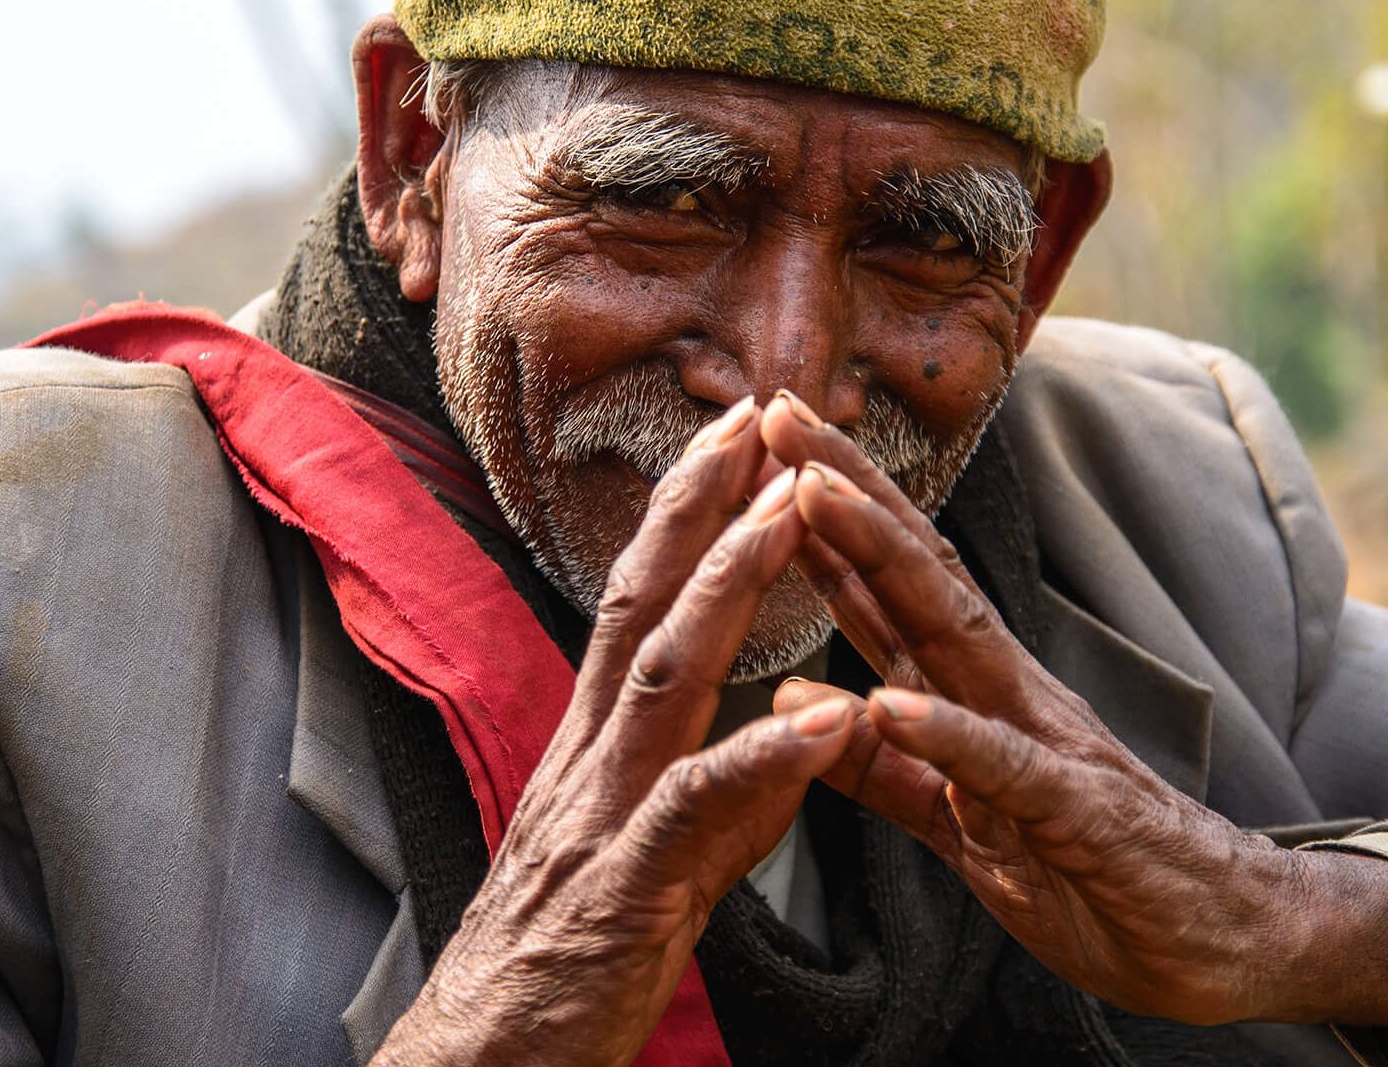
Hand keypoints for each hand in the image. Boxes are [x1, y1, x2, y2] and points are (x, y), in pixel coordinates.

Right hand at [374, 397, 856, 1066]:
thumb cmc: (563, 975)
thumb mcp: (657, 868)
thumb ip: (730, 801)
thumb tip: (795, 738)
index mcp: (599, 751)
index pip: (644, 604)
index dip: (689, 515)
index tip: (738, 436)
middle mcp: (591, 763)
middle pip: (644, 606)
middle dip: (702, 504)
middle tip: (758, 413)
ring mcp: (602, 821)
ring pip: (665, 679)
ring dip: (730, 587)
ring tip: (792, 512)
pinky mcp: (623, 895)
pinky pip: (695, 815)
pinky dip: (761, 763)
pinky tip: (824, 726)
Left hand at [762, 393, 1387, 1038]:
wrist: (1228, 940)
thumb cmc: (1094, 875)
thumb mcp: (959, 824)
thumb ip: (877, 767)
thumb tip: (787, 704)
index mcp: (976, 694)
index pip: (889, 582)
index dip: (822, 511)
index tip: (760, 436)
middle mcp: (1009, 694)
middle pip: (913, 571)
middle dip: (842, 488)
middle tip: (775, 407)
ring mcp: (1046, 744)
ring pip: (952, 635)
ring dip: (879, 560)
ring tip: (810, 496)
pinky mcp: (1079, 816)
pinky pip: (1005, 771)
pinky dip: (949, 734)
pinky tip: (891, 700)